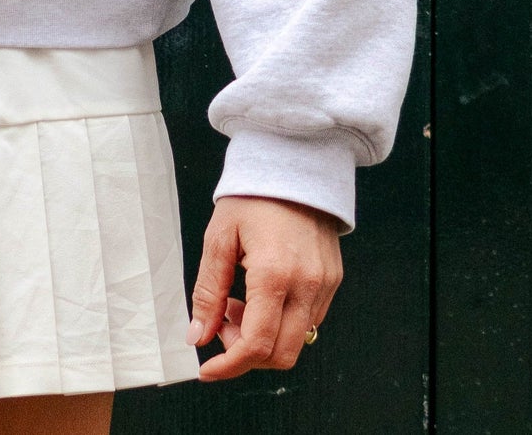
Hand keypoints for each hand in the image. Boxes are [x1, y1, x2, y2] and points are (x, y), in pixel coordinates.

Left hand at [190, 196, 342, 380]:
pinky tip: (261, 296)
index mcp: (274, 273)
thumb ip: (207, 291)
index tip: (207, 368)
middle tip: (222, 323)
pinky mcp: (332, 279)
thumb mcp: (219, 238)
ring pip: (297, 342)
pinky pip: (309, 321)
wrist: (293, 162)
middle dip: (246, 354)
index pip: (256, 345)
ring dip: (264, 338)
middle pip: (281, 355)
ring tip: (239, 303)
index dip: (228, 366)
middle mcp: (307, 284)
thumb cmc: (254, 195)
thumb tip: (198, 334)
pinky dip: (282, 323)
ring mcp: (325, 284)